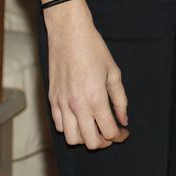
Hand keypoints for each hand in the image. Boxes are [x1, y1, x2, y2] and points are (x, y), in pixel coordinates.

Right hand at [45, 0, 128, 148]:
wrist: (69, 33)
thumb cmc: (93, 49)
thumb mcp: (113, 72)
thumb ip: (120, 100)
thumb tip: (123, 120)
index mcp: (95, 98)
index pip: (108, 132)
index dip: (119, 136)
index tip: (123, 133)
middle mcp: (77, 105)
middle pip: (91, 142)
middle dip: (104, 141)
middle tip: (111, 132)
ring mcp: (62, 104)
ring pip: (72, 139)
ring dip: (86, 138)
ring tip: (95, 128)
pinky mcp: (52, 99)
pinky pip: (59, 126)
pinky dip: (70, 129)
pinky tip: (79, 119)